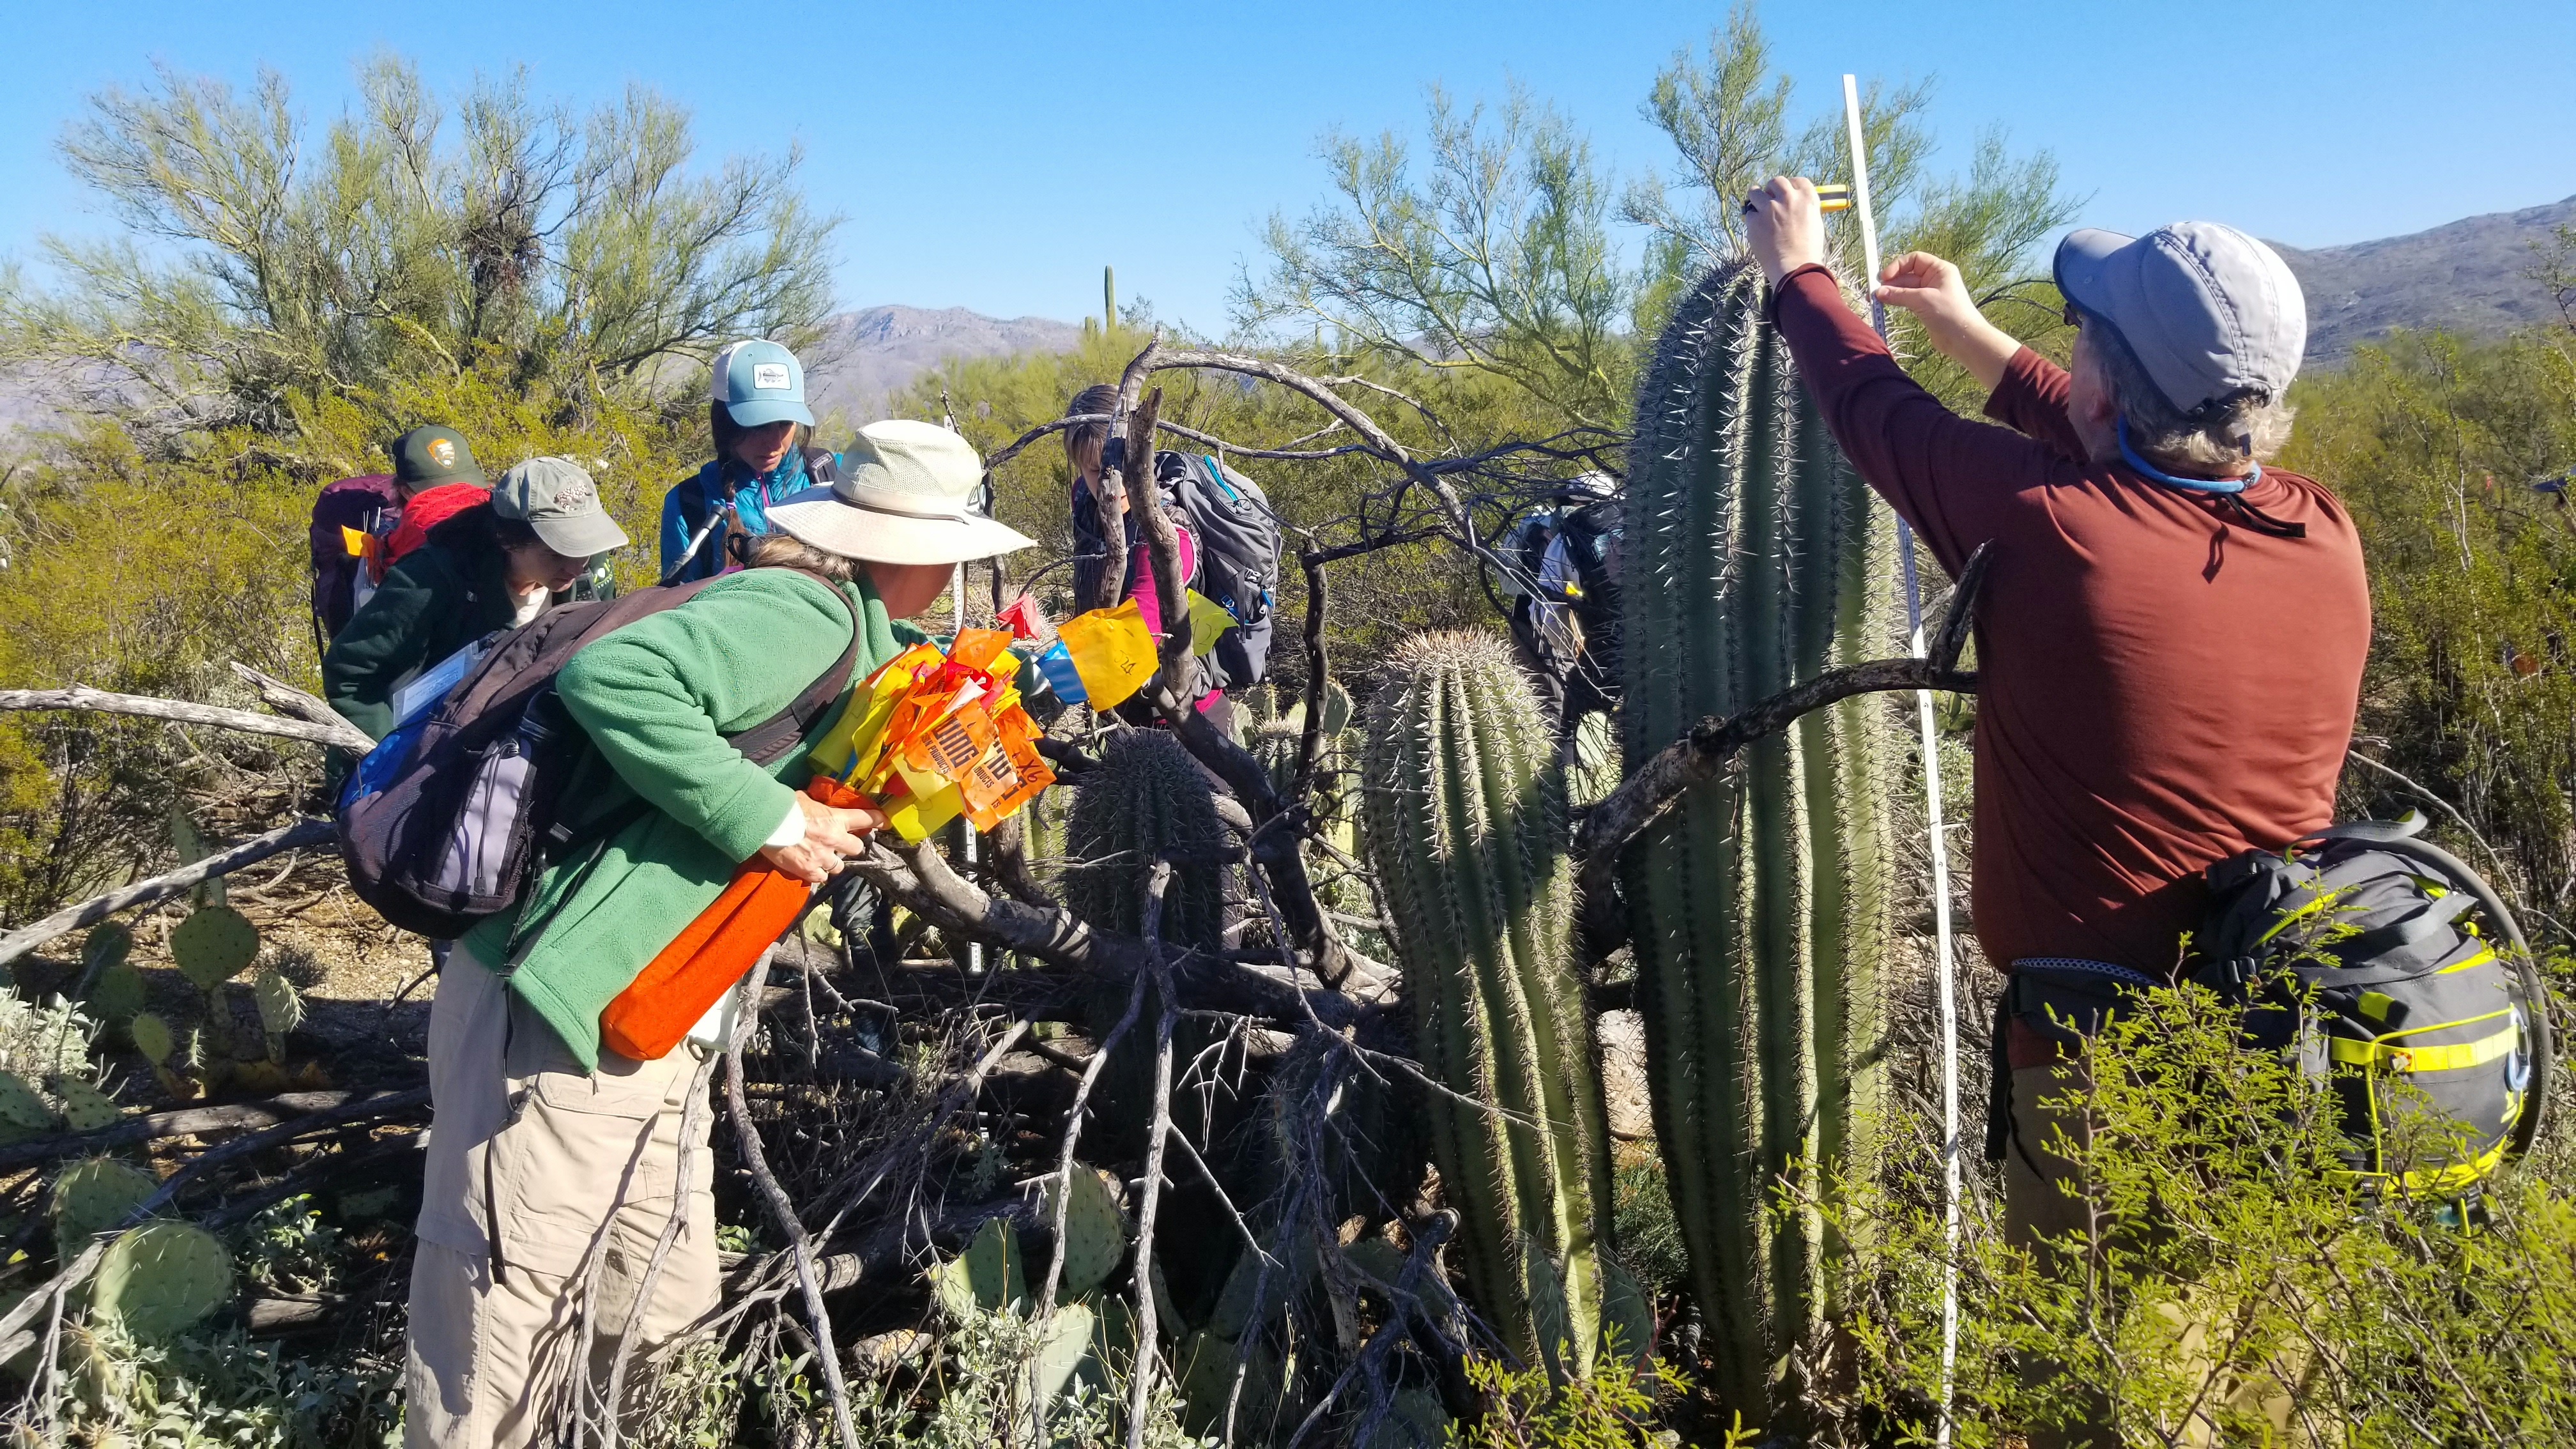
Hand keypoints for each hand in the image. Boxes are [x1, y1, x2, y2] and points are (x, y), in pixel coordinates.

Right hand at [759, 792, 885, 883]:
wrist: (767, 823)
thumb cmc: (784, 807)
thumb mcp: (806, 800)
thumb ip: (818, 807)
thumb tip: (818, 806)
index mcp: (836, 819)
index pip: (865, 819)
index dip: (877, 820)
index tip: (885, 822)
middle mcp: (834, 840)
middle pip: (856, 849)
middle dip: (850, 847)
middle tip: (840, 845)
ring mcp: (822, 857)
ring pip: (839, 867)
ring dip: (832, 863)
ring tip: (820, 858)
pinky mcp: (808, 871)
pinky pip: (821, 878)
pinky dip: (817, 874)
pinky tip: (810, 868)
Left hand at [1743, 176, 1826, 284]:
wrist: (1795, 268)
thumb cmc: (1808, 250)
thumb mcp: (1814, 223)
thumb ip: (1804, 209)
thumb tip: (1794, 205)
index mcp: (1807, 198)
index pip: (1798, 181)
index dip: (1791, 186)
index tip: (1787, 192)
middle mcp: (1788, 198)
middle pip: (1776, 182)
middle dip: (1772, 189)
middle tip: (1771, 198)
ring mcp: (1770, 208)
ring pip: (1755, 192)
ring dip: (1756, 197)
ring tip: (1758, 206)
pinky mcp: (1755, 220)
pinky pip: (1749, 214)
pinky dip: (1753, 220)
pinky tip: (1758, 229)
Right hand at [1874, 251, 2022, 391]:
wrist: (1964, 339)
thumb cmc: (1949, 313)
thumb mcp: (1922, 300)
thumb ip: (1899, 294)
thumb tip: (1878, 292)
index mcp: (1939, 270)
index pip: (1914, 259)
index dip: (1898, 266)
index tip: (1884, 276)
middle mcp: (1934, 279)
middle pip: (1907, 275)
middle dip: (1891, 282)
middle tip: (1874, 292)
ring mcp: (1929, 294)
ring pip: (1905, 288)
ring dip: (1891, 293)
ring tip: (1876, 300)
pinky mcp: (1925, 308)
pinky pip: (1907, 300)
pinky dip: (1897, 301)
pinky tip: (1885, 305)